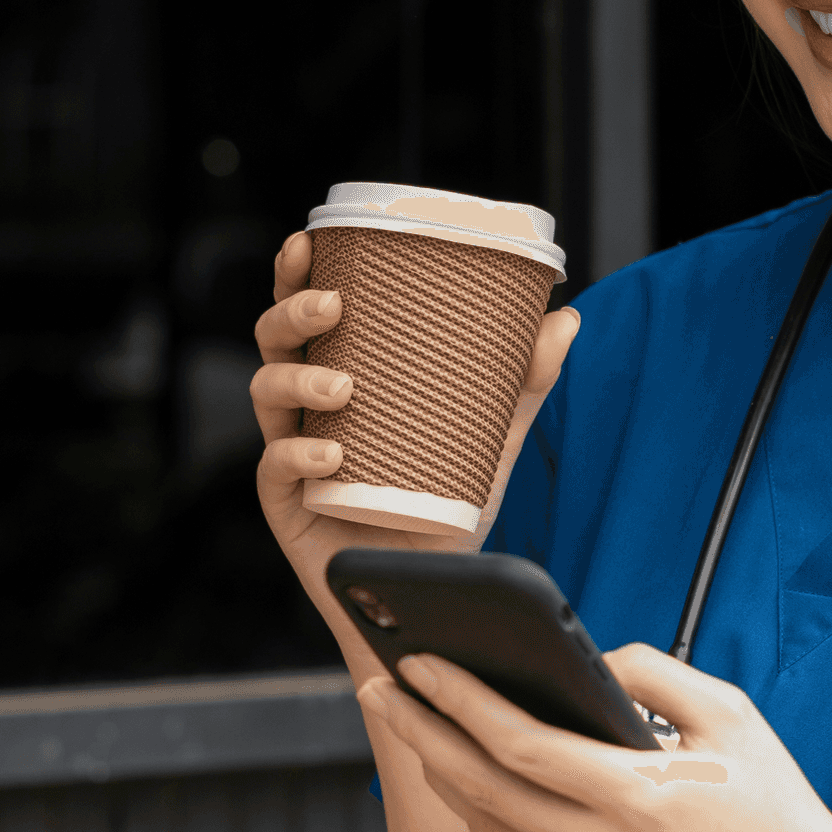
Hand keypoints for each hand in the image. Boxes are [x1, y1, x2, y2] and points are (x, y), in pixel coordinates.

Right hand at [249, 232, 581, 666]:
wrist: (433, 591)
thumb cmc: (445, 503)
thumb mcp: (491, 438)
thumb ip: (524, 382)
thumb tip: (566, 318)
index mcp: (338, 373)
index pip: (304, 314)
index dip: (293, 274)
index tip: (307, 240)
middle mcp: (304, 408)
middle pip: (272, 341)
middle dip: (292, 313)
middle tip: (334, 306)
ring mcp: (289, 453)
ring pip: (264, 393)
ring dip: (298, 381)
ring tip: (342, 387)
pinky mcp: (284, 504)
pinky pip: (274, 468)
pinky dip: (299, 456)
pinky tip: (330, 456)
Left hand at [361, 644, 831, 831]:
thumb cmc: (777, 809)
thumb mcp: (732, 716)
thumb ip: (656, 672)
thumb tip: (590, 657)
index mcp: (637, 798)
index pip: (519, 745)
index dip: (460, 701)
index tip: (420, 663)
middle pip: (481, 788)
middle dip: (420, 731)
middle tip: (380, 685)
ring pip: (489, 829)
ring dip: (440, 773)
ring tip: (410, 723)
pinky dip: (479, 815)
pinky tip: (463, 779)